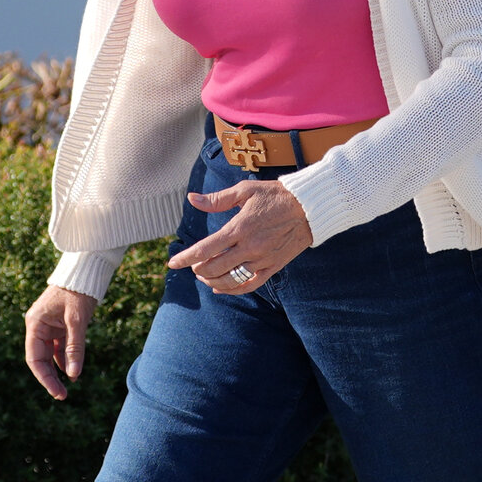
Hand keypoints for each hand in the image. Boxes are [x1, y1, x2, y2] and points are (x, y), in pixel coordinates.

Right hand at [25, 286, 98, 400]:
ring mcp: (48, 326)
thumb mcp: (77, 321)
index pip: (34, 358)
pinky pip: (59, 347)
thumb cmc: (79, 293)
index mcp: (35, 324)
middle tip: (63, 395)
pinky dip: (65, 359)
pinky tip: (73, 371)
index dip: (44, 377)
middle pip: (40, 359)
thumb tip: (74, 375)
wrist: (86, 273)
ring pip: (50, 354)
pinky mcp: (59, 325)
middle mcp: (38, 326)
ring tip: (69, 385)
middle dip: (51, 377)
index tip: (56, 392)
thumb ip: (75, 347)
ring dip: (59, 369)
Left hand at [169, 180, 312, 295]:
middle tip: (193, 265)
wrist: (309, 208)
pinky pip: (249, 285)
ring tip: (204, 276)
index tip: (172, 263)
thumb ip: (217, 199)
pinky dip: (232, 290)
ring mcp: (262, 260)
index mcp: (239, 228)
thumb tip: (192, 199)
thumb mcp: (245, 191)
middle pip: (214, 268)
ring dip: (211, 281)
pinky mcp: (273, 267)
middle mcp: (249, 247)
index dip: (185, 257)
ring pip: (229, 280)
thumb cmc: (275, 195)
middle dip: (198, 269)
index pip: (205, 248)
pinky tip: (221, 289)